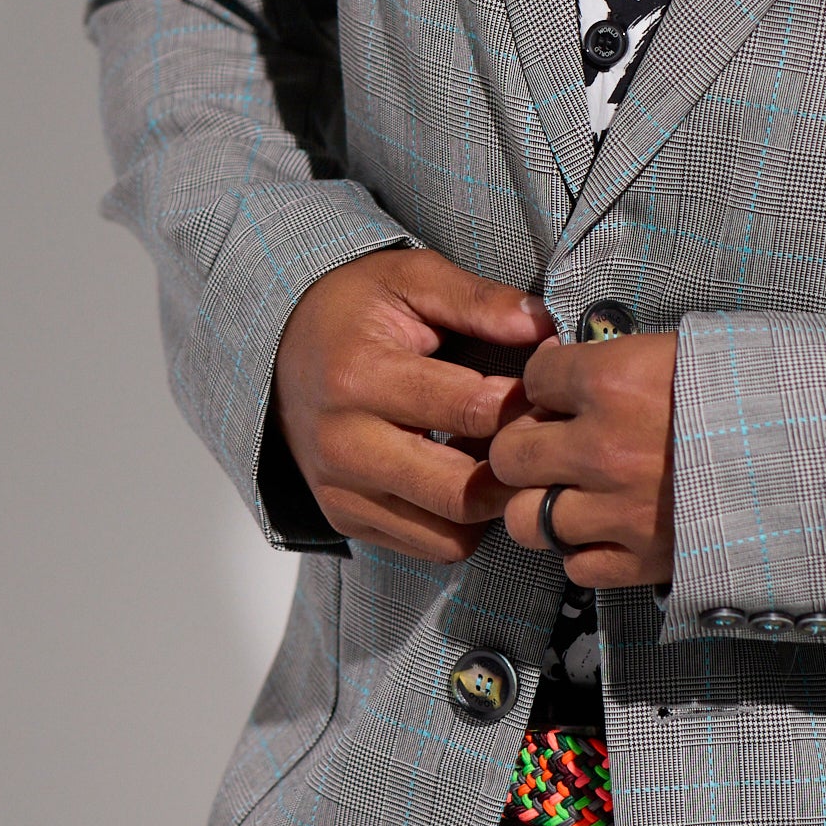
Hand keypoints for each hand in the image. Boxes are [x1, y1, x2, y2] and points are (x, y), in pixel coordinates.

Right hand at [272, 248, 553, 563]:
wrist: (277, 349)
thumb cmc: (353, 310)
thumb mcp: (411, 278)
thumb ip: (480, 301)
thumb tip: (545, 330)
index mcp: (361, 376)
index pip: (470, 409)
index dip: (525, 402)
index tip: (548, 390)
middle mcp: (344, 444)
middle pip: (462, 492)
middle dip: (515, 468)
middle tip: (539, 437)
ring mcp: (341, 491)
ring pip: (451, 534)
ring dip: (492, 504)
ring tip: (504, 459)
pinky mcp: (346, 519)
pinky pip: (432, 547)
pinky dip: (464, 522)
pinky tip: (469, 477)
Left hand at [489, 331, 678, 587]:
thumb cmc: (764, 393)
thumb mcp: (692, 351)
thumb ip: (623, 361)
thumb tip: (572, 370)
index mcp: (613, 381)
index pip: (533, 380)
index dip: (547, 384)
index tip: (566, 390)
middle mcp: (600, 447)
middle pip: (511, 454)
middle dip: (527, 446)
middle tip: (554, 444)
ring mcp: (616, 511)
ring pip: (527, 518)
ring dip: (543, 504)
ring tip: (573, 493)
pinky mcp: (640, 562)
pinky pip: (574, 565)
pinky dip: (583, 550)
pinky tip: (608, 529)